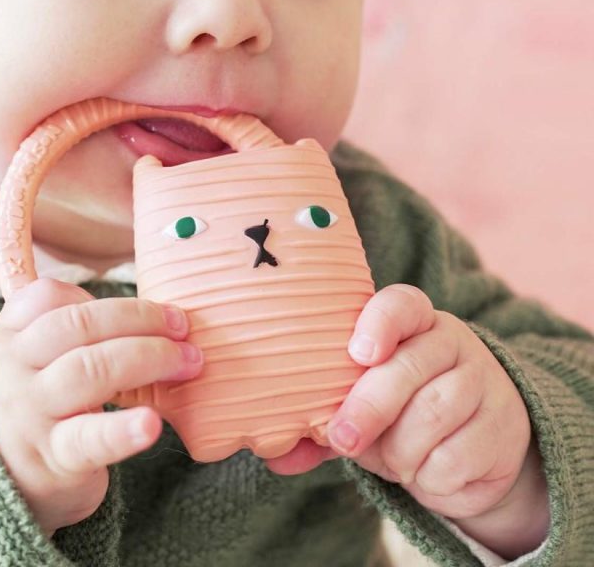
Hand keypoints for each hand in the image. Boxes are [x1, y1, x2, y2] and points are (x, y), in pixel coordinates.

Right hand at [0, 278, 203, 536]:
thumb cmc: (29, 411)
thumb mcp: (24, 363)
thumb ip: (61, 329)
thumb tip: (140, 310)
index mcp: (6, 339)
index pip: (48, 298)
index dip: (104, 299)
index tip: (151, 310)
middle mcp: (11, 371)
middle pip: (78, 326)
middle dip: (139, 319)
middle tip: (182, 327)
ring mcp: (29, 415)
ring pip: (89, 370)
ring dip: (148, 358)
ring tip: (188, 363)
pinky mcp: (50, 460)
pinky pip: (88, 439)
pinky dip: (122, 430)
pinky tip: (151, 424)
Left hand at [265, 284, 533, 520]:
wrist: (471, 449)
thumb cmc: (399, 413)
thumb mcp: (360, 406)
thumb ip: (322, 420)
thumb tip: (276, 456)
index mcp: (412, 320)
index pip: (401, 304)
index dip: (380, 324)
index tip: (358, 354)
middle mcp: (450, 341)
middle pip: (408, 368)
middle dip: (369, 408)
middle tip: (343, 438)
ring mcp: (482, 380)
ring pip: (430, 416)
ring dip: (399, 451)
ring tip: (391, 459)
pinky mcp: (502, 426)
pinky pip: (455, 456)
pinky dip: (429, 475)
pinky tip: (425, 470)